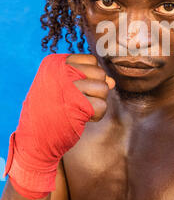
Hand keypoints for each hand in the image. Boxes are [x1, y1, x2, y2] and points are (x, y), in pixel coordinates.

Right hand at [4, 53, 114, 198]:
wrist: (35, 138)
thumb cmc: (51, 110)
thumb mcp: (66, 88)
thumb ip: (90, 79)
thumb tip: (112, 82)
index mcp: (54, 63)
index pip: (91, 61)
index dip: (91, 77)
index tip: (74, 89)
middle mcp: (60, 71)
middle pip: (100, 74)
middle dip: (96, 90)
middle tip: (76, 102)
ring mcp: (67, 87)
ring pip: (103, 88)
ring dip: (96, 103)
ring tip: (78, 109)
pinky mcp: (76, 105)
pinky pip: (102, 106)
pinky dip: (96, 116)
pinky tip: (80, 118)